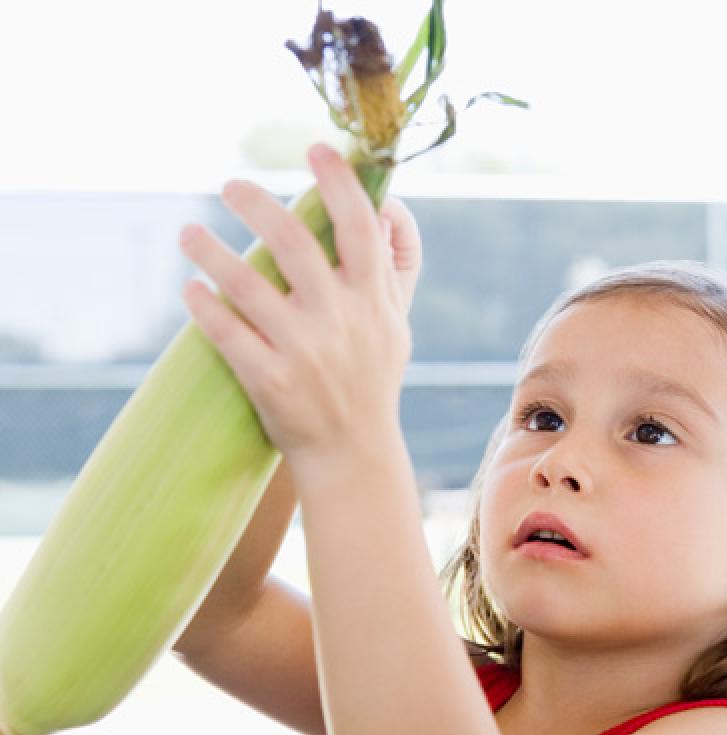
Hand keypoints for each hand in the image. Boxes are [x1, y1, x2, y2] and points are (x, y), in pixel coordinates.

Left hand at [179, 143, 421, 476]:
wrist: (352, 452)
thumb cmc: (372, 380)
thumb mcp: (396, 326)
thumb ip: (392, 271)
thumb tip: (385, 212)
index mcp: (373, 300)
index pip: (359, 226)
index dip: (338, 181)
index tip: (316, 149)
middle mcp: (340, 319)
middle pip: (291, 240)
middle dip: (254, 202)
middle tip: (230, 186)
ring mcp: (303, 351)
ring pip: (245, 283)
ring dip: (209, 250)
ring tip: (188, 233)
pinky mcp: (270, 380)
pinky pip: (226, 332)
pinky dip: (203, 305)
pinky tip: (190, 288)